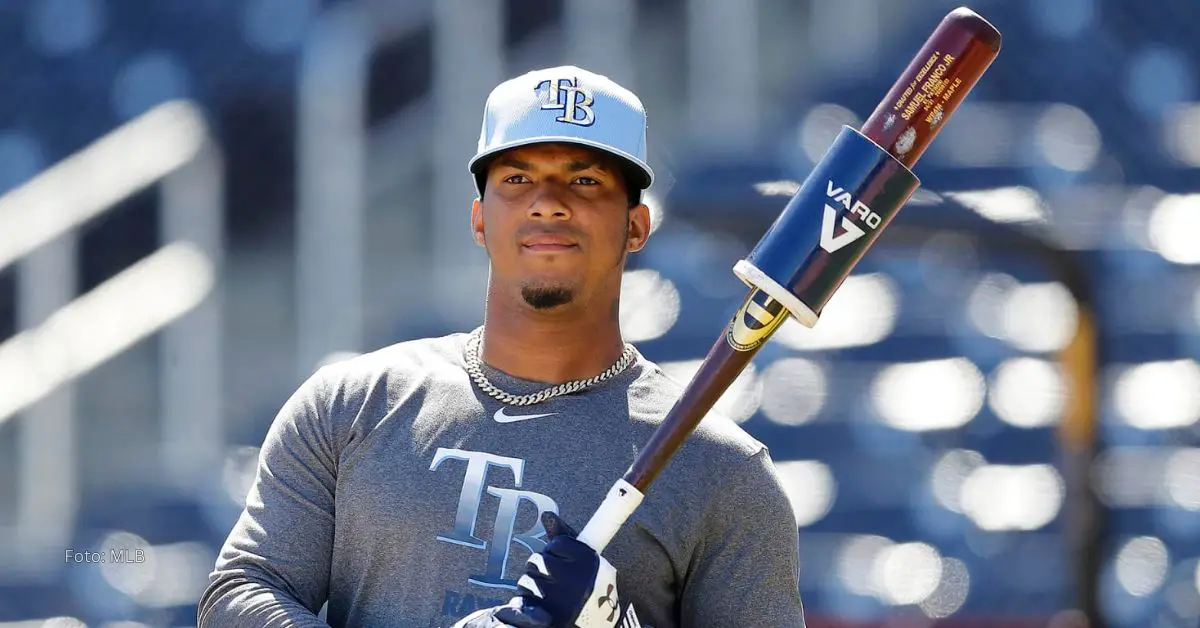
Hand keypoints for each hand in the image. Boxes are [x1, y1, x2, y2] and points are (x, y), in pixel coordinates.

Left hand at [453, 512, 627, 627]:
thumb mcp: (585, 560)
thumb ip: (565, 536)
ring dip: (534, 584)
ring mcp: (559, 595)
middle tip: (555, 579)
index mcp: (588, 561)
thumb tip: (546, 515)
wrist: (596, 624)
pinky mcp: (546, 613)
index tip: (565, 563)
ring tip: (550, 593)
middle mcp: (573, 576)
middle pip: (539, 560)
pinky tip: (542, 604)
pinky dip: (529, 600)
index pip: (558, 543)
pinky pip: (524, 598)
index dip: (558, 553)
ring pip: (528, 579)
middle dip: (543, 568)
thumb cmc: (591, 588)